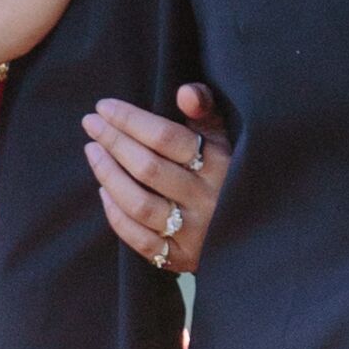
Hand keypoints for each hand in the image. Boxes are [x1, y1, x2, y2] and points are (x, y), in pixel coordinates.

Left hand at [83, 83, 228, 272]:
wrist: (258, 234)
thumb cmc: (231, 174)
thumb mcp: (227, 139)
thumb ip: (206, 111)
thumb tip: (186, 92)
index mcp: (220, 165)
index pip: (165, 138)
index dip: (130, 120)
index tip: (104, 107)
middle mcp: (207, 199)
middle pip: (147, 168)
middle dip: (113, 141)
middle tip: (90, 123)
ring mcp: (194, 232)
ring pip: (139, 204)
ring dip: (109, 175)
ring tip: (92, 151)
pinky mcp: (181, 257)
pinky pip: (140, 239)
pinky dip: (116, 215)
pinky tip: (104, 191)